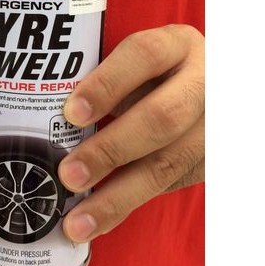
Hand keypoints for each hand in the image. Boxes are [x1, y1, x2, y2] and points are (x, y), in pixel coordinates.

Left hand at [58, 24, 204, 241]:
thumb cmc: (151, 73)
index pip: (144, 55)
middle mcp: (203, 82)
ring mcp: (214, 125)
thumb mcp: (134, 62)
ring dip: (118, 195)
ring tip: (78, 220)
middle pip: (161, 117)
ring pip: (169, 163)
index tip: (71, 112)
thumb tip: (50, 117)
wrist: (200, 89)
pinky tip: (99, 218)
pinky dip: (129, 204)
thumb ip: (104, 81)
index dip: (106, 84)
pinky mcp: (212, 159)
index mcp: (176, 45)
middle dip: (110, 149)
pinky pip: (170, 186)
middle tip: (69, 174)